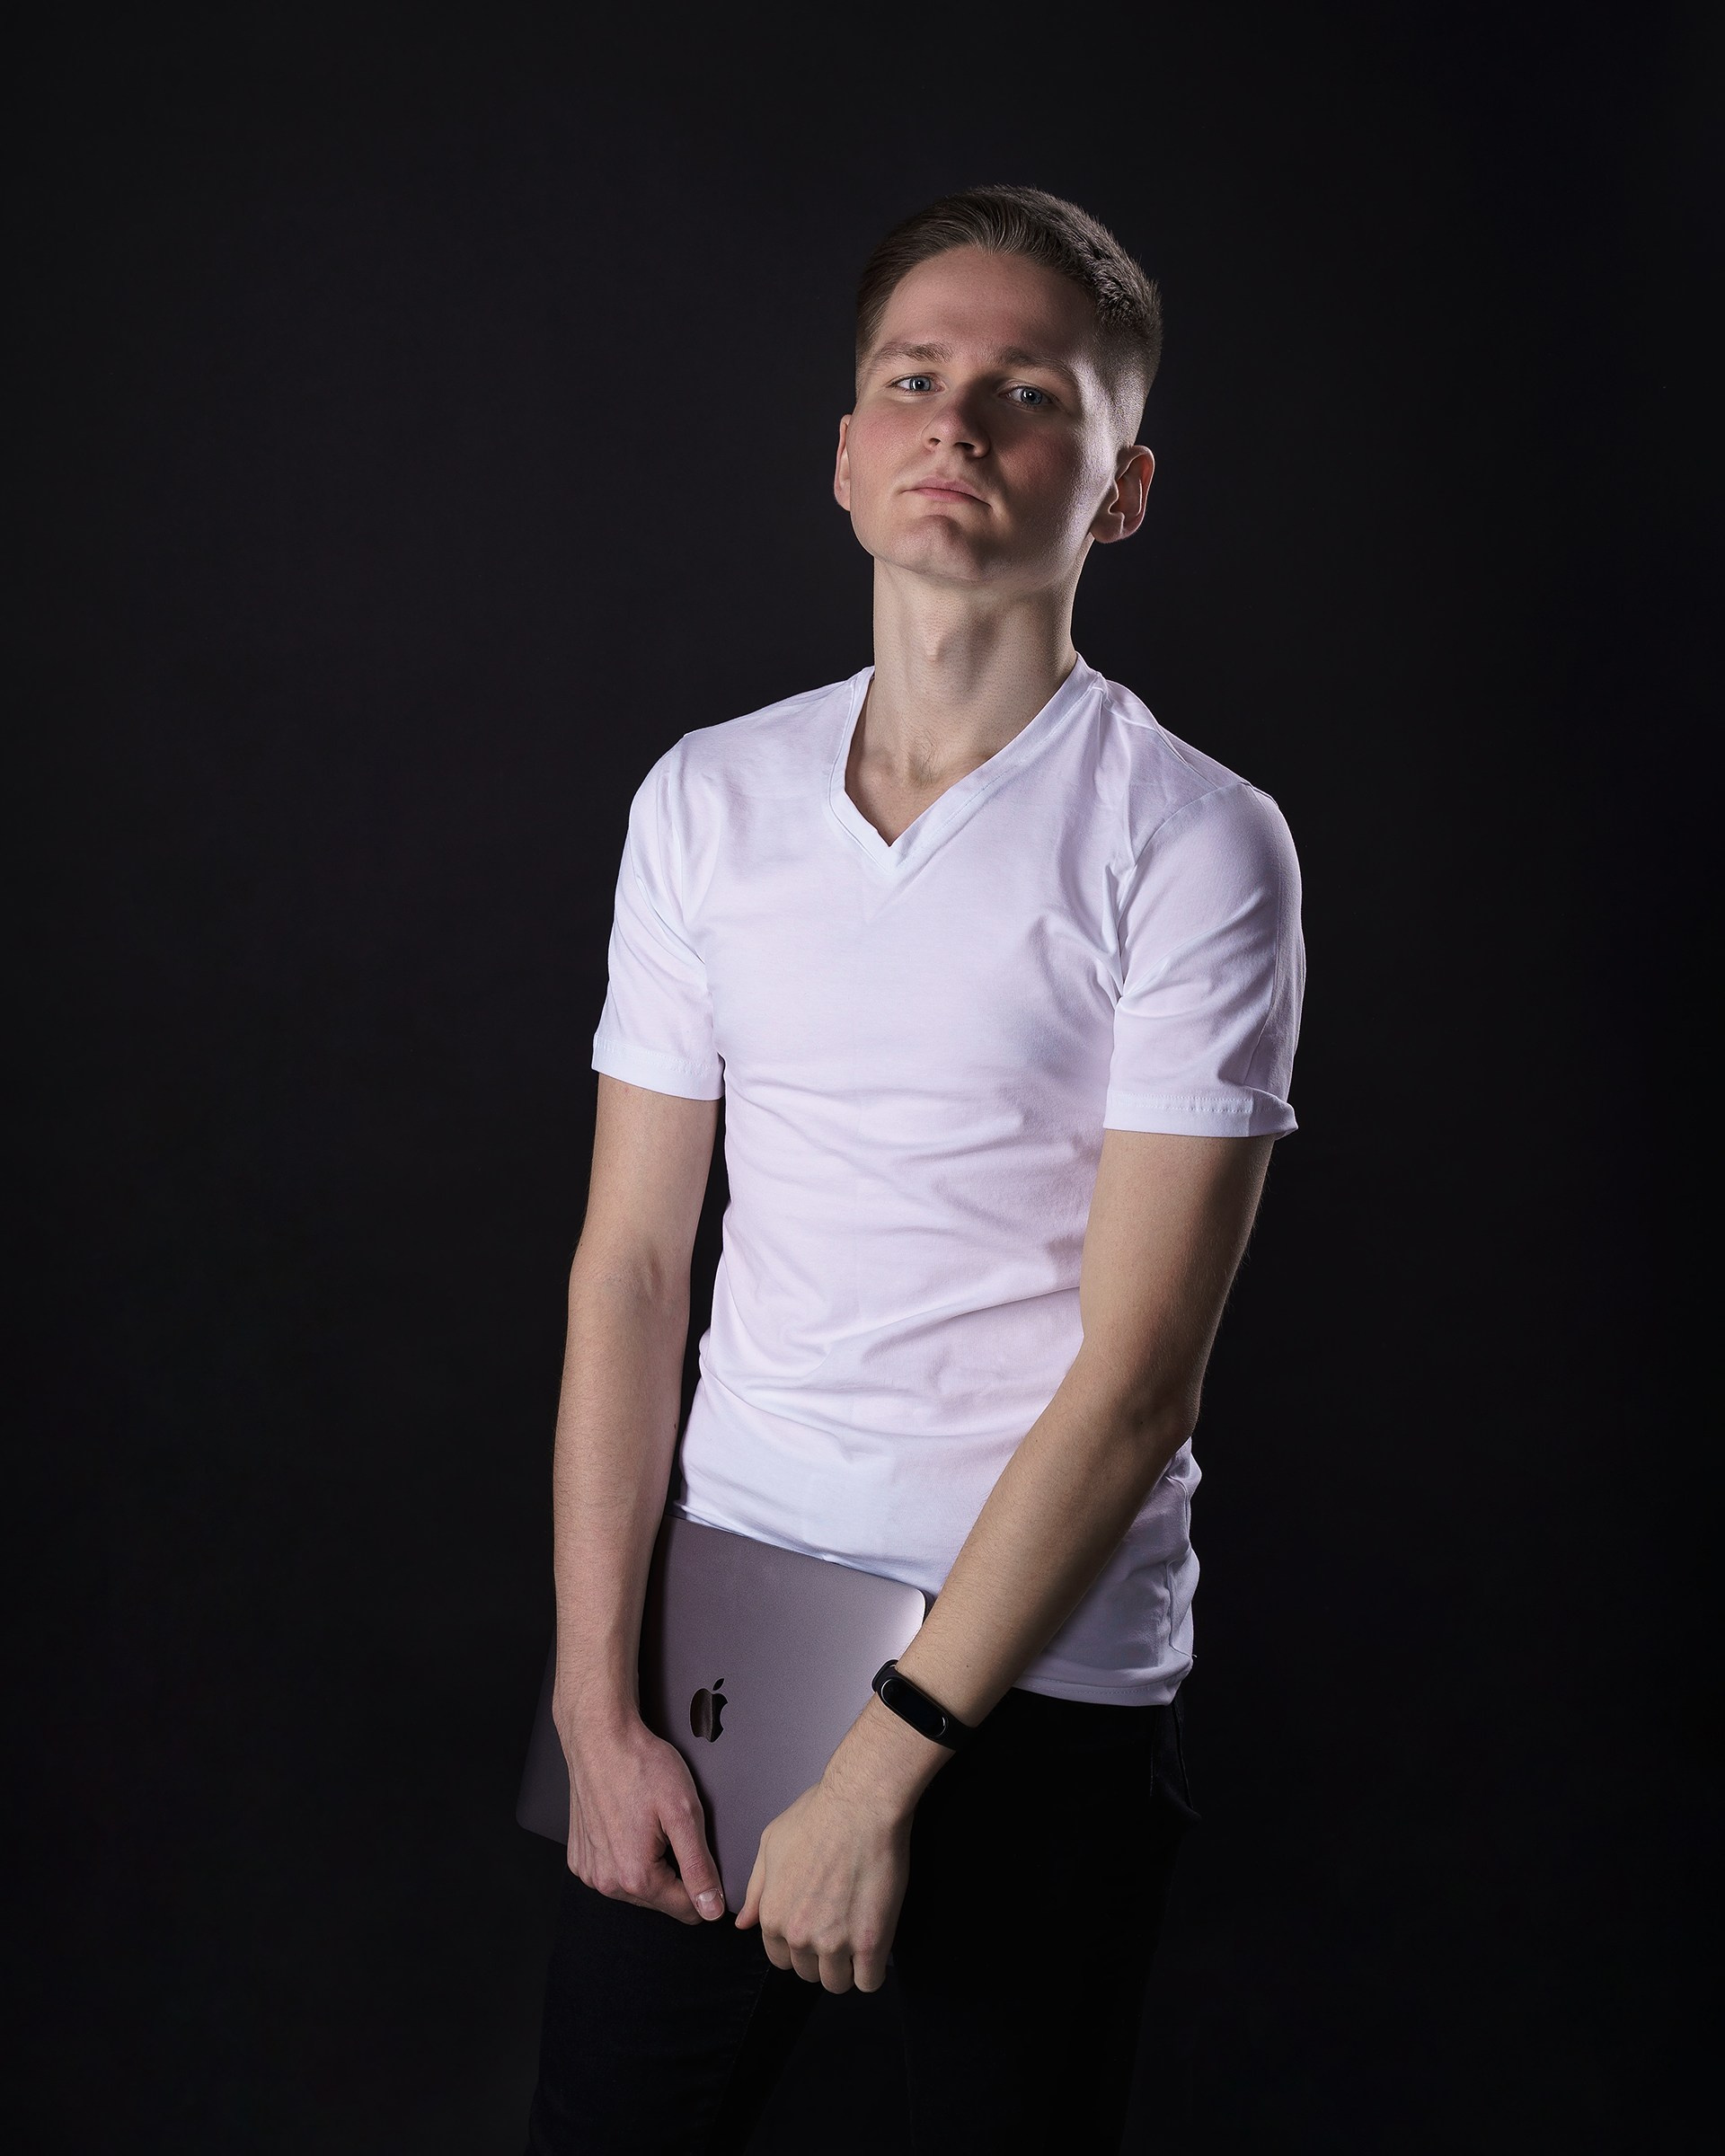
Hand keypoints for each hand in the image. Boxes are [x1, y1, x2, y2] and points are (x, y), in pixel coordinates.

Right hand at [560, 1708, 727, 1926]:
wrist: (600, 1738)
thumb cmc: (641, 1766)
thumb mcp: (684, 1813)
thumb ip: (699, 1867)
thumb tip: (711, 1909)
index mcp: (636, 1876)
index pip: (686, 1910)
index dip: (704, 1886)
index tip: (703, 1856)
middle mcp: (607, 1882)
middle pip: (660, 1900)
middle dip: (674, 1872)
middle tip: (673, 1830)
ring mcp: (590, 1871)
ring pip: (637, 1888)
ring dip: (650, 1865)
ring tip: (649, 1825)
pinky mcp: (580, 1858)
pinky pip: (613, 1872)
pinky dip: (625, 1856)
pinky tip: (628, 1826)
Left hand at [733, 1773, 911, 1992]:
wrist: (860, 1805)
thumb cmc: (816, 1815)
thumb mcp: (771, 1844)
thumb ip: (757, 1889)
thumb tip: (744, 1924)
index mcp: (773, 1916)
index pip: (780, 1959)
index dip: (798, 1946)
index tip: (814, 1929)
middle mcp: (799, 1936)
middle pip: (808, 1974)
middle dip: (821, 1957)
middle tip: (839, 1928)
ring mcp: (834, 1943)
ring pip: (838, 1983)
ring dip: (847, 1967)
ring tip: (858, 1938)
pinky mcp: (870, 1943)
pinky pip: (869, 1982)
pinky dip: (873, 1970)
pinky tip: (875, 1948)